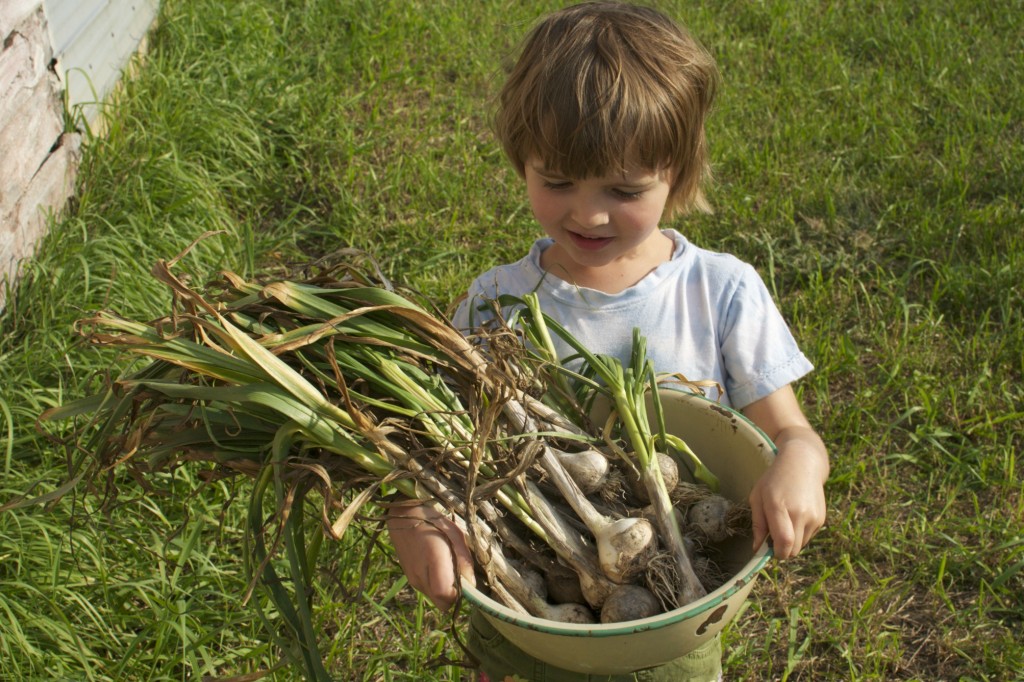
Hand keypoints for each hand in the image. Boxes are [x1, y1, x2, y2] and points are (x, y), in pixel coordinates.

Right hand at [386, 500, 475, 610]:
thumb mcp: (455, 535)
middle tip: (459, 576)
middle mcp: (420, 575)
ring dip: (445, 591)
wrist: (403, 516)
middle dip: (454, 596)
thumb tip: (471, 584)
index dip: (459, 594)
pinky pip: (428, 591)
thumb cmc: (434, 522)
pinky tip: (437, 568)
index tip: (466, 581)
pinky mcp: (409, 579)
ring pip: (435, 599)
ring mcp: (413, 579)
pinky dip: (436, 586)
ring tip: (447, 568)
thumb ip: (464, 560)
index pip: (446, 595)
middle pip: (442, 603)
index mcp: (434, 560)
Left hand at [748, 439, 827, 557]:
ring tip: (784, 522)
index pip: (784, 542)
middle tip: (773, 537)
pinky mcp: (822, 519)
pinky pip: (808, 537)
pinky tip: (795, 517)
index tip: (768, 550)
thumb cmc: (774, 480)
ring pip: (801, 546)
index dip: (776, 553)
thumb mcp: (757, 497)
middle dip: (782, 550)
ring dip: (791, 542)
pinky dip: (800, 534)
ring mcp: (814, 517)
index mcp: (779, 507)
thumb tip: (757, 548)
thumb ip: (758, 524)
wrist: (802, 463)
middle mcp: (800, 513)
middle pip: (793, 550)